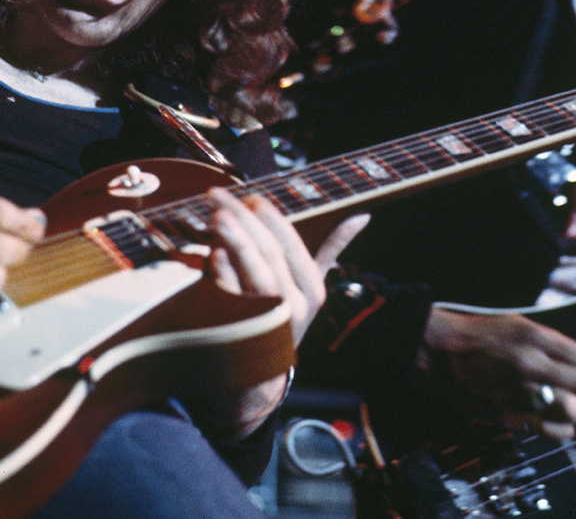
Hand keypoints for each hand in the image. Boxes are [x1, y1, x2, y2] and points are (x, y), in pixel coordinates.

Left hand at [206, 188, 368, 343]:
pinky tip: (213, 254)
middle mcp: (295, 306)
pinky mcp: (244, 335)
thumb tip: (362, 216)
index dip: (272, 219)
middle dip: (246, 221)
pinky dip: (224, 276)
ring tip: (217, 216)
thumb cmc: (285, 319)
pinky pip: (234, 302)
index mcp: (313, 290)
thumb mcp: (311, 286)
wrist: (262, 378)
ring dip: (237, 242)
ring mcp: (271, 322)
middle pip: (271, 255)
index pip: (294, 246)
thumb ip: (332, 248)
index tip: (252, 197)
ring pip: (257, 275)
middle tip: (220, 197)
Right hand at [418, 307, 575, 440]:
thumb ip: (552, 344)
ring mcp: (518, 390)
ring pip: (570, 411)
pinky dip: (563, 430)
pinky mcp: (505, 413)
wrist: (439, 352)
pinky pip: (547, 429)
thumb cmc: (481, 337)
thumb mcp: (519, 326)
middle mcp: (530, 363)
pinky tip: (562, 425)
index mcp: (535, 338)